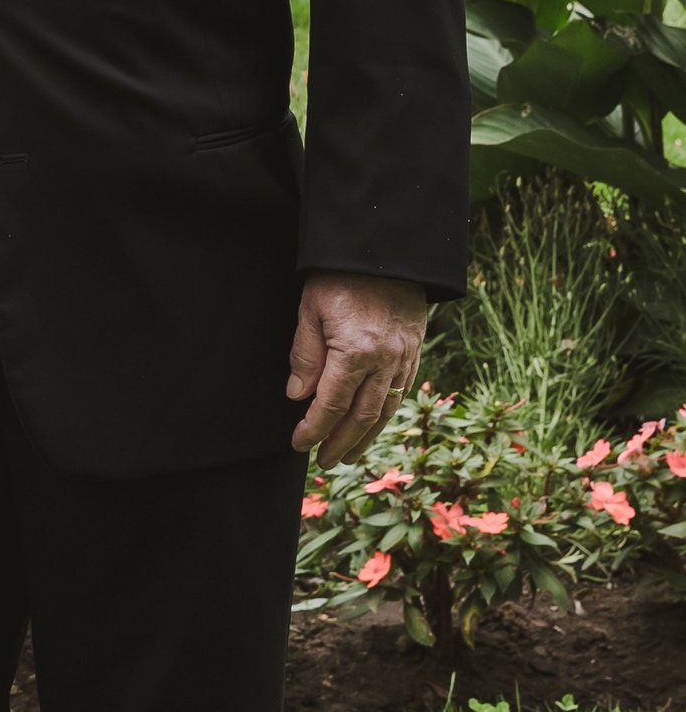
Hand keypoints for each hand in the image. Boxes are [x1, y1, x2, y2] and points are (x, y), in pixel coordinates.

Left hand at [288, 271, 426, 462]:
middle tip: (324, 461)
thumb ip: (304, 355)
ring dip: (366, 436)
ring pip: (386, 408)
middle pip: (362, 416)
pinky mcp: (415, 350)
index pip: (332, 404)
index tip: (299, 443)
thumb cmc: (340, 276)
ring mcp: (403, 357)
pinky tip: (374, 424)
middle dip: (341, 442)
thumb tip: (297, 397)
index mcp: (354, 352)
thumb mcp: (310, 309)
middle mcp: (384, 360)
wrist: (386, 250)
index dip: (314, 429)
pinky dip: (387, 413)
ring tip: (349, 455)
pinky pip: (402, 390)